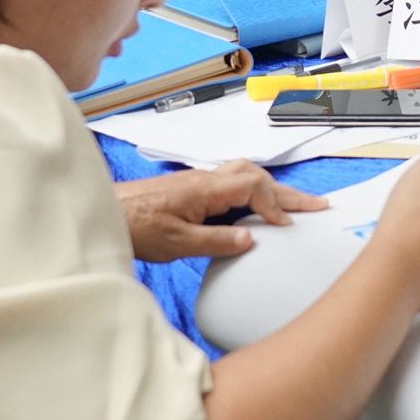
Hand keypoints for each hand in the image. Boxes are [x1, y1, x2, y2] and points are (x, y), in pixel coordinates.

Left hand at [116, 161, 327, 261]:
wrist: (103, 213)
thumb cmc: (134, 226)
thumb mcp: (177, 243)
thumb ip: (216, 242)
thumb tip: (250, 240)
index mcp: (205, 189)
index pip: (253, 188)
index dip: (274, 206)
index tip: (287, 226)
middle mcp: (204, 180)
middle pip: (256, 176)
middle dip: (287, 192)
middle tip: (316, 206)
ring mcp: (197, 183)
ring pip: (244, 176)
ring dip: (271, 188)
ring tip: (293, 205)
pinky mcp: (189, 191)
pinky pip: (231, 184)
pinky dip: (253, 192)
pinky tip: (255, 207)